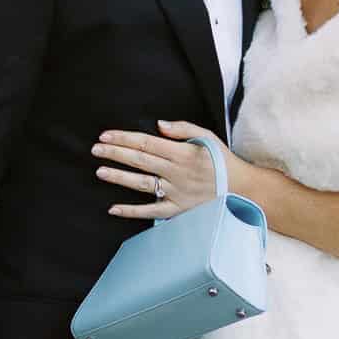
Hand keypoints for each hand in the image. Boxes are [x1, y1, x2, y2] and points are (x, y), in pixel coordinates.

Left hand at [92, 121, 248, 219]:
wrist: (243, 190)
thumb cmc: (223, 161)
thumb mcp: (207, 137)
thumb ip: (183, 129)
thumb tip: (158, 125)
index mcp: (183, 153)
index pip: (147, 143)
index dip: (124, 138)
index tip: (106, 135)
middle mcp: (177, 173)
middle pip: (141, 161)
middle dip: (116, 153)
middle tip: (96, 149)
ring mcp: (176, 193)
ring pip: (142, 184)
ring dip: (120, 177)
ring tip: (100, 171)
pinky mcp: (178, 211)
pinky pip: (151, 212)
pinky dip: (132, 211)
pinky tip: (113, 208)